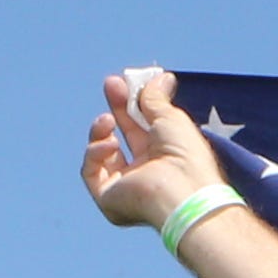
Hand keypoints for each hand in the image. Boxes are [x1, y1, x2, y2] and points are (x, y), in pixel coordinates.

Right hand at [85, 66, 224, 231]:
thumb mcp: (170, 118)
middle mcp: (144, 174)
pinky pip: (91, 173)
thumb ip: (156, 98)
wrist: (182, 191)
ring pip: (100, 154)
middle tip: (111, 84)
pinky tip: (110, 145)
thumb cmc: (186, 156)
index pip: (139, 126)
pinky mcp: (109, 201)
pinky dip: (95, 154)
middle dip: (114, 109)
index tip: (123, 81)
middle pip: (120, 136)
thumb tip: (160, 76)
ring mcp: (126, 188)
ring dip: (100, 131)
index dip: (129, 103)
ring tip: (108, 121)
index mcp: (163, 157)